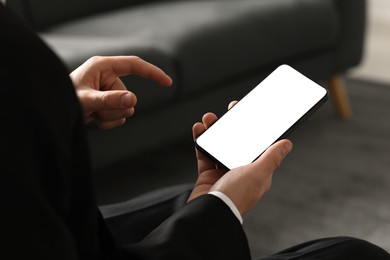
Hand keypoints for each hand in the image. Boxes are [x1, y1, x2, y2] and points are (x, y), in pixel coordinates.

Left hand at [70, 56, 171, 128]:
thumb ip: (109, 100)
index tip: (167, 82)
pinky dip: (108, 122)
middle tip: (93, 110)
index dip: (152, 73)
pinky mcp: (109, 103)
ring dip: (110, 116)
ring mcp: (110, 91)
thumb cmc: (64, 100)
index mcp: (103, 66)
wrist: (54, 114)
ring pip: (126, 108)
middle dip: (114, 108)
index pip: (134, 65)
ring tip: (91, 114)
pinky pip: (120, 116)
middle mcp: (108, 77)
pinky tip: (93, 118)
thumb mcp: (86, 100)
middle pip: (129, 95)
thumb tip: (133, 100)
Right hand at [188, 101, 292, 215]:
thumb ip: (271, 157)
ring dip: (214, 130)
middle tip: (230, 111)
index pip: (257, 145)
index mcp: (256, 171)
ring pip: (219, 145)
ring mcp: (223, 172)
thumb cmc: (236, 196)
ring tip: (210, 119)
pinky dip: (201, 141)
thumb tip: (287, 144)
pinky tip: (199, 130)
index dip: (254, 129)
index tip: (250, 114)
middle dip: (233, 126)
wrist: (210, 212)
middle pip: (237, 142)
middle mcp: (240, 170)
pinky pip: (204, 153)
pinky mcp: (208, 174)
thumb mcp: (257, 173)